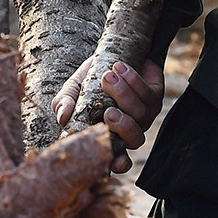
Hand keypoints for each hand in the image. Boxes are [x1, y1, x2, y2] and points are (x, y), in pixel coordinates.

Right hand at [52, 55, 163, 173]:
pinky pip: (148, 94)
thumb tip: (62, 118)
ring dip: (123, 95)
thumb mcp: (73, 90)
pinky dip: (133, 81)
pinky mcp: (155, 95)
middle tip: (108, 112)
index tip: (112, 158)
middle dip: (123, 128)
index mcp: (109, 134)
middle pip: (135, 140)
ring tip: (107, 76)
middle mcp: (130, 128)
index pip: (118, 159)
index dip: (118, 163)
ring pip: (141, 115)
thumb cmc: (90, 78)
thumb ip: (64, 104)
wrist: (109, 53)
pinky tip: (119, 67)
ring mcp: (145, 113)